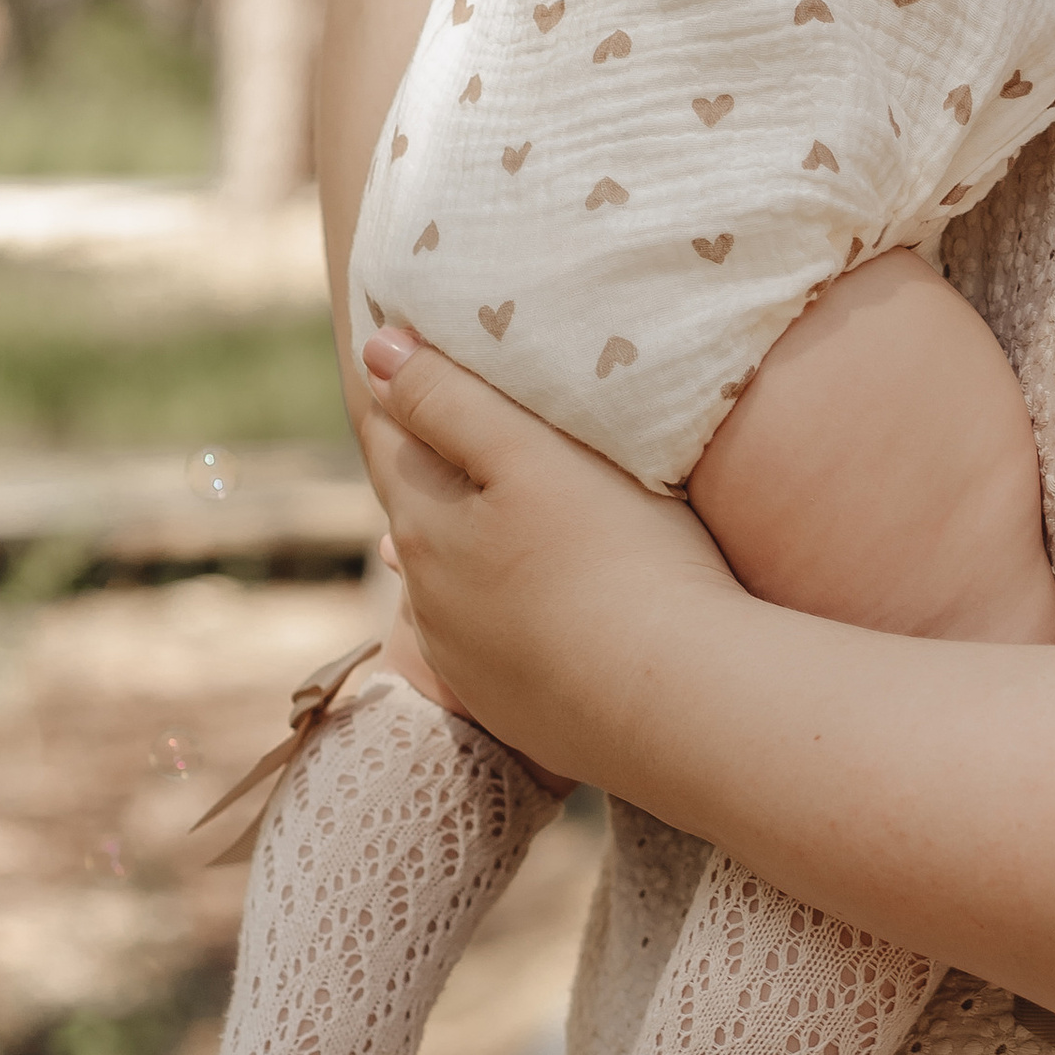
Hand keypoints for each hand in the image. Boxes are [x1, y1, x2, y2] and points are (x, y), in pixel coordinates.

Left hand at [360, 326, 736, 777]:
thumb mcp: (533, 457)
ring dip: (466, 542)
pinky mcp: (518, 707)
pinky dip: (503, 606)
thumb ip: (450, 401)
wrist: (680, 702)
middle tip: (451, 416)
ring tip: (489, 508)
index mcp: (424, 525)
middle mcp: (428, 600)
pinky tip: (528, 600)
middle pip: (417, 511)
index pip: (388, 437)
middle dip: (432, 466)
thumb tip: (374, 349)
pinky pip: (494, 640)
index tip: (393, 348)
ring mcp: (470, 663)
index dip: (392, 388)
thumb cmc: (618, 559)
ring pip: (452, 581)